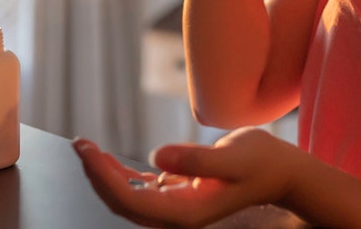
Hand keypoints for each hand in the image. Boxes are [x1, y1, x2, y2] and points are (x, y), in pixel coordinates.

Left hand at [72, 127, 303, 228]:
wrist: (281, 171)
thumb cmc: (261, 162)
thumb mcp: (233, 156)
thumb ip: (196, 160)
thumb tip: (157, 158)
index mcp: (187, 213)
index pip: (132, 199)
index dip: (103, 176)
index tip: (87, 149)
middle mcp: (178, 216)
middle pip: (123, 202)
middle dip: (96, 175)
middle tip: (79, 143)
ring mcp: (177, 208)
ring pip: (128, 198)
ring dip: (105, 175)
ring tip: (87, 148)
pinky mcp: (179, 195)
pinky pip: (141, 190)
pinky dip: (121, 176)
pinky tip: (109, 160)